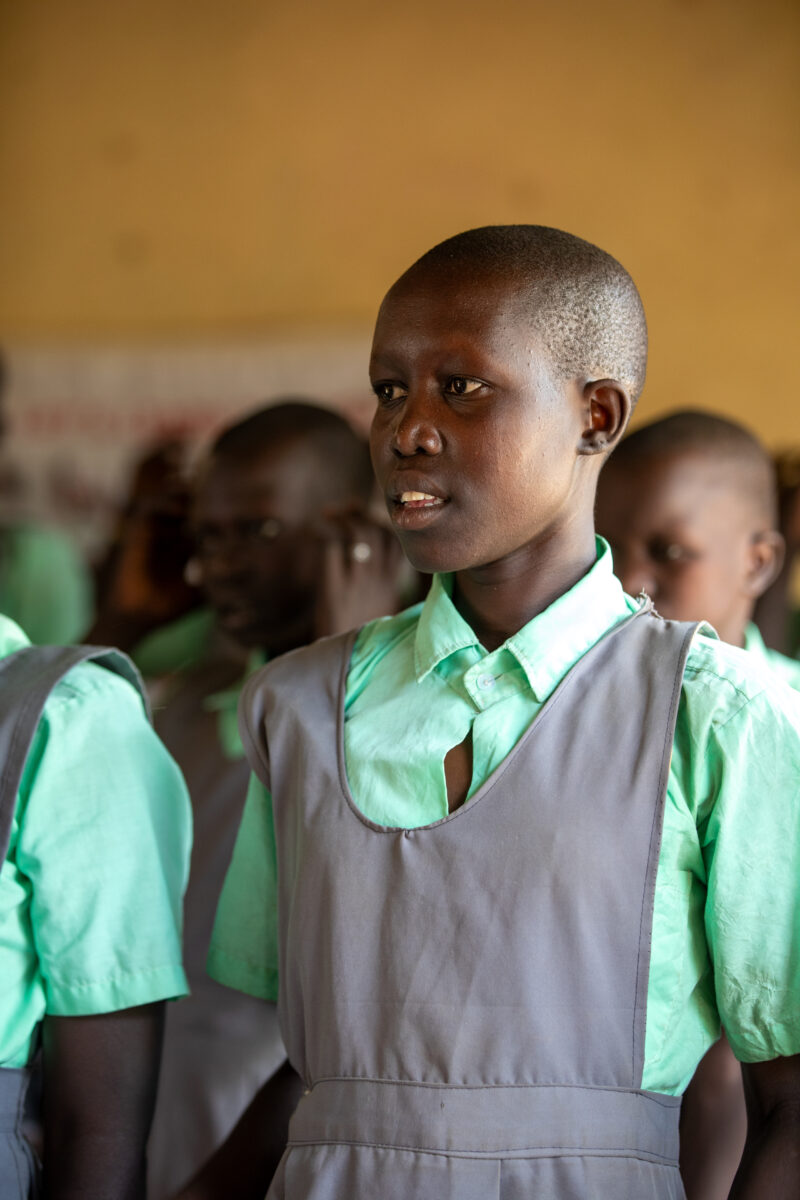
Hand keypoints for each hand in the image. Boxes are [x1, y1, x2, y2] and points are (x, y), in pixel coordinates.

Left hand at [312, 507, 410, 638]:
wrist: (344, 664)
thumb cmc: (360, 632)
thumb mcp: (383, 606)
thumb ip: (385, 580)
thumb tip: (384, 557)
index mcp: (392, 583)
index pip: (400, 541)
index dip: (386, 520)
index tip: (370, 514)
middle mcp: (379, 579)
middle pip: (380, 530)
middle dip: (362, 512)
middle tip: (344, 509)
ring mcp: (358, 582)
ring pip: (358, 533)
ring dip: (341, 517)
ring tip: (327, 516)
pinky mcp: (335, 587)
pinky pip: (332, 547)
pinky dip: (323, 532)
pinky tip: (315, 531)